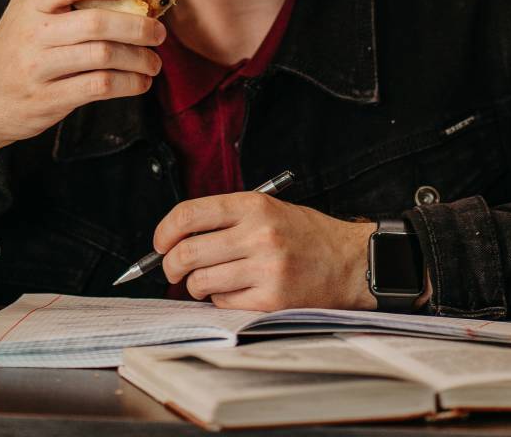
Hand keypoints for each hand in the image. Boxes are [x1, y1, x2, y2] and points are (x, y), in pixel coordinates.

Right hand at [0, 0, 166, 169]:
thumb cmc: (10, 47)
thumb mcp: (23, 4)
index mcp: (31, 6)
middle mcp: (35, 34)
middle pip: (95, 23)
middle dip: (137, 26)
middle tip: (159, 32)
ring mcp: (41, 68)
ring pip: (102, 56)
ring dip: (138, 59)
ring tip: (154, 62)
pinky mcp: (50, 99)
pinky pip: (98, 87)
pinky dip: (128, 85)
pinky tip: (139, 82)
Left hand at [155, 193, 377, 310]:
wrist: (350, 262)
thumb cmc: (306, 236)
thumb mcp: (268, 210)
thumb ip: (225, 220)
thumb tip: (174, 241)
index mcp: (253, 206)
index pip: (188, 215)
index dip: (164, 232)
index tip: (159, 244)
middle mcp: (258, 235)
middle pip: (187, 253)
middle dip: (171, 266)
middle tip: (174, 270)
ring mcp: (265, 269)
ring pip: (200, 282)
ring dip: (196, 286)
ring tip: (212, 281)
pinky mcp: (270, 299)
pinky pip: (223, 303)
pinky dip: (222, 300)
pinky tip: (239, 291)